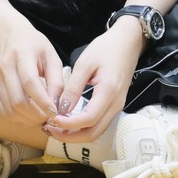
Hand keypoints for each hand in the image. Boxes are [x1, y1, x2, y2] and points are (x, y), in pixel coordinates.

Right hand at [0, 15, 65, 125]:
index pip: (30, 83)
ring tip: (40, 117)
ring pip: (9, 109)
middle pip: (17, 100)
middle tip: (49, 117)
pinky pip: (2, 110)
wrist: (7, 36)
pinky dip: (16, 117)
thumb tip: (58, 105)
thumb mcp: (51, 56)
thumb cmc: (34, 46)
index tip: (55, 112)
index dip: (42, 101)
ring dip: (27, 119)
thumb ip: (57, 80)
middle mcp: (4, 67)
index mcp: (22, 55)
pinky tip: (28, 114)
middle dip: (35, 115)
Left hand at [44, 19, 145, 143]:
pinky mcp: (115, 105)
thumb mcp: (85, 63)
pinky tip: (68, 121)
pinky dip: (82, 128)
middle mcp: (116, 104)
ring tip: (55, 127)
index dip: (68, 124)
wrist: (128, 42)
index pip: (88, 119)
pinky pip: (99, 124)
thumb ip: (73, 88)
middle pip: (93, 133)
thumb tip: (61, 110)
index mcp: (108, 91)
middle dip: (69, 136)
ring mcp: (117, 106)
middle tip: (49, 128)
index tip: (51, 119)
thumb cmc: (106, 48)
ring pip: (96, 132)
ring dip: (75, 134)